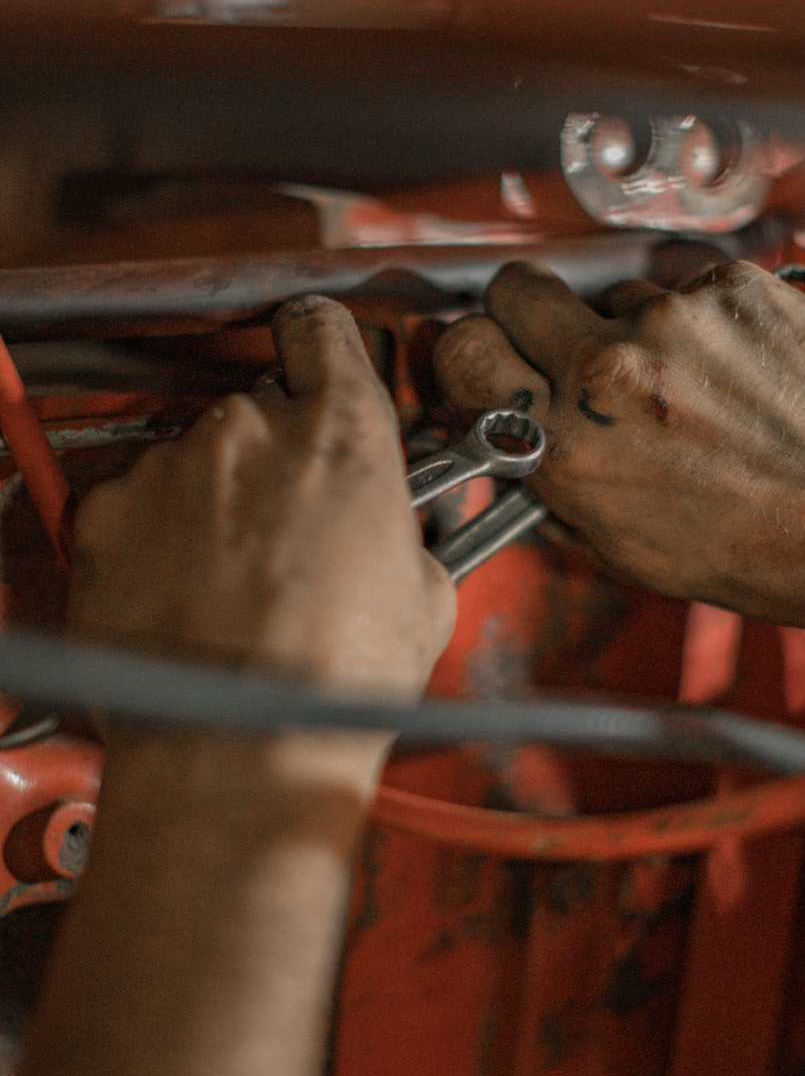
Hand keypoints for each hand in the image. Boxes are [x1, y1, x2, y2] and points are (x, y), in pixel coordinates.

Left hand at [69, 295, 454, 699]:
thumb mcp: (425, 598)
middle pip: (257, 408)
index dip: (320, 347)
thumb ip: (406, 532)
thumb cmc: (334, 682)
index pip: (320, 328)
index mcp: (340, 432)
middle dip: (274, 458)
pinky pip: (136, 503)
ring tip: (234, 582)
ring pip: (196, 460)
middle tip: (289, 528)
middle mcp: (249, 429)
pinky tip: (184, 595)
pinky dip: (155, 536)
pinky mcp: (107, 513)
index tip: (316, 368)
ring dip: (213, 502)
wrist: (239, 747)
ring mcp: (171, 467)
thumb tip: (396, 535)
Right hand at [435, 260, 804, 637]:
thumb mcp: (622, 548)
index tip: (485, 361)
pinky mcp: (733, 288)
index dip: (470, 356)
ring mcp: (675, 319)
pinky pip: (683, 287)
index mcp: (568, 445)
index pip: (464, 351)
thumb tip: (509, 449)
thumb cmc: (755, 549)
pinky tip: (730, 370)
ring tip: (681, 384)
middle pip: (516, 289)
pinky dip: (697, 322)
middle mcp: (610, 371)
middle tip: (557, 345)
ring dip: (627, 328)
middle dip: (525, 316)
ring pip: (610, 293)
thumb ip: (549, 489)